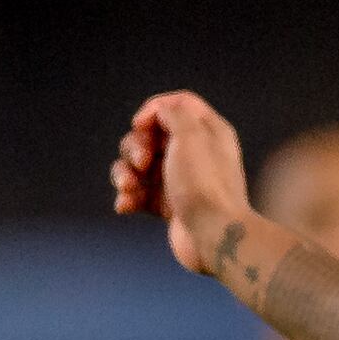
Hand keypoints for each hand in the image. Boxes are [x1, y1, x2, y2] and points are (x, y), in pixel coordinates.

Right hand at [113, 90, 254, 275]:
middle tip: (142, 163)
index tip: (140, 125)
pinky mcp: (169, 206)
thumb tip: (157, 112)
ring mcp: (181, 180)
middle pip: (150, 134)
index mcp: (209, 131)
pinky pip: (139, 194)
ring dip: (124, 173)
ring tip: (128, 187)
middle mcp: (196, 153)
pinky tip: (125, 206)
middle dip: (135, 146)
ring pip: (138, 165)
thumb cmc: (204, 183)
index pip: (178, 104)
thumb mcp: (191, 134)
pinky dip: (128, 197)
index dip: (153, 109)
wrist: (215, 235)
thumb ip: (173, 112)